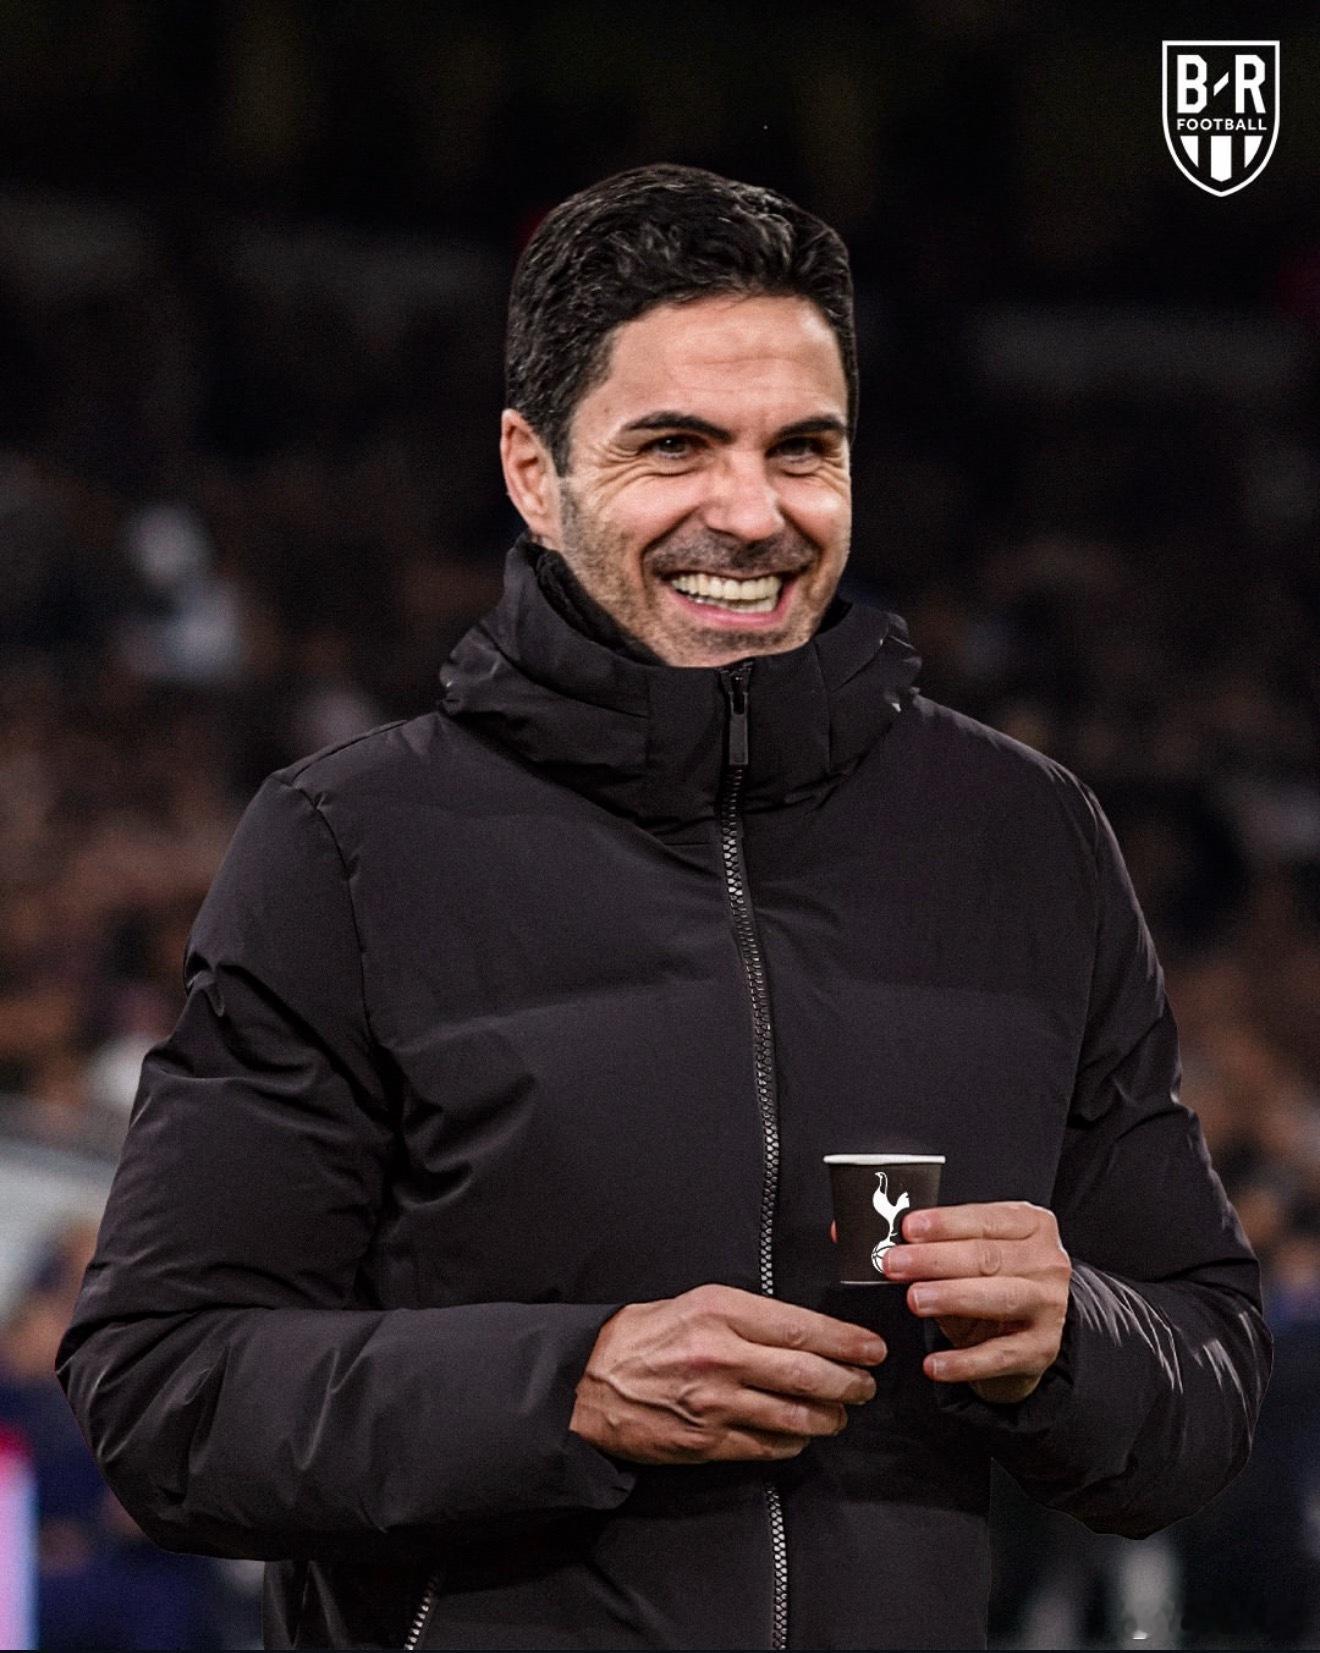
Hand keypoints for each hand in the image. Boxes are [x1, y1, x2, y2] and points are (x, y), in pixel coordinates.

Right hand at [570, 1283, 885, 1463]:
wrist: (587, 1381)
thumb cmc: (639, 1337)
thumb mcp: (693, 1302)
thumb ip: (746, 1315)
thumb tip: (798, 1330)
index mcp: (720, 1312)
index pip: (801, 1328)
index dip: (846, 1341)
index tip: (870, 1347)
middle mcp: (722, 1357)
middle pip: (808, 1374)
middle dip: (849, 1382)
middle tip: (866, 1383)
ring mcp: (716, 1404)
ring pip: (794, 1416)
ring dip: (829, 1416)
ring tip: (842, 1411)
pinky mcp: (706, 1442)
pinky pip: (766, 1447)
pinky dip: (793, 1443)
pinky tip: (802, 1435)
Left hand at [881, 1201, 1070, 1403]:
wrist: (1025, 1332)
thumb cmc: (992, 1281)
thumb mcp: (972, 1253)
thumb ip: (939, 1244)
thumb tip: (887, 1242)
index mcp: (1032, 1226)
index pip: (985, 1220)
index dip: (945, 1224)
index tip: (909, 1229)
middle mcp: (1047, 1263)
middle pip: (987, 1257)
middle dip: (935, 1260)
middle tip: (896, 1265)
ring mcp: (1049, 1307)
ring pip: (998, 1298)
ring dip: (951, 1297)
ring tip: (915, 1300)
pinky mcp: (1042, 1349)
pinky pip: (998, 1356)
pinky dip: (964, 1361)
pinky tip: (935, 1363)